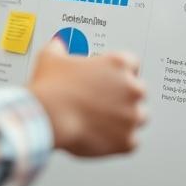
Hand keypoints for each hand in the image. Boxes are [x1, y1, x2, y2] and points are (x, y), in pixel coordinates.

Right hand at [27, 40, 145, 157]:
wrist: (46, 116)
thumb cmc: (51, 87)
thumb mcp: (51, 56)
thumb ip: (60, 47)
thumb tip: (59, 44)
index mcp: (118, 64)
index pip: (132, 64)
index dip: (119, 72)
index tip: (110, 79)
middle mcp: (131, 88)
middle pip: (138, 91)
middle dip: (124, 97)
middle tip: (104, 102)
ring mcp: (131, 115)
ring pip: (139, 117)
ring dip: (126, 119)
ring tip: (105, 121)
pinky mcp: (127, 140)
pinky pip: (132, 142)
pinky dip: (120, 141)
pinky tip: (105, 137)